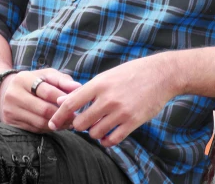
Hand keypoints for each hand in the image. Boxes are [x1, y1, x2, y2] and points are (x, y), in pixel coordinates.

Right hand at [0, 68, 81, 132]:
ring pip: (39, 122)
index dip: (63, 99)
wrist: (3, 91)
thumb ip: (62, 80)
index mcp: (24, 79)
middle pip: (43, 109)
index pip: (47, 91)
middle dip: (61, 115)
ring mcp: (10, 110)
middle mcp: (14, 95)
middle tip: (75, 118)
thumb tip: (78, 87)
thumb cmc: (32, 82)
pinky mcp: (10, 123)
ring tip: (68, 123)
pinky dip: (47, 129)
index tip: (76, 104)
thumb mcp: (45, 75)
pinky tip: (56, 126)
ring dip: (56, 124)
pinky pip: (33, 129)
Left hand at [48, 54, 176, 146]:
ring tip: (99, 125)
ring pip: (95, 133)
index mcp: (100, 83)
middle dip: (79, 125)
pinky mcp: (133, 122)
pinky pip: (112, 140)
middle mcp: (108, 98)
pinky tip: (108, 135)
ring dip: (94, 133)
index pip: (72, 103)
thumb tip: (62, 100)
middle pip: (81, 122)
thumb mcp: (107, 76)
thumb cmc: (132, 73)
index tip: (53, 124)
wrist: (161, 74)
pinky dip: (106, 141)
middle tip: (83, 123)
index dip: (59, 115)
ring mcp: (121, 111)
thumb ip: (86, 90)